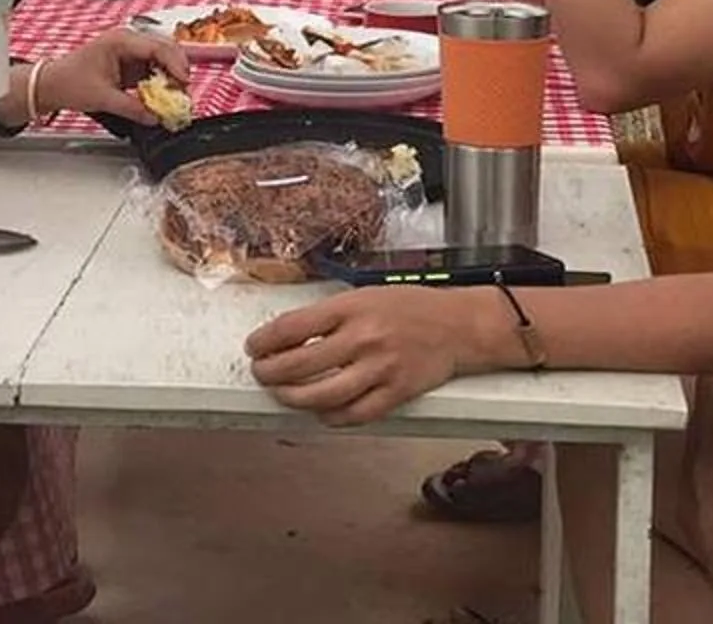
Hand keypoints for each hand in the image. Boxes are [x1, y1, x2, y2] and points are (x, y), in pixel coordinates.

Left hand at [34, 27, 191, 123]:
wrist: (51, 85)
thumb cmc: (69, 81)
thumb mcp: (103, 97)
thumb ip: (132, 108)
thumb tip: (154, 117)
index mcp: (120, 40)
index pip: (157, 47)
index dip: (175, 63)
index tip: (185, 81)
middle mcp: (127, 42)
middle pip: (165, 49)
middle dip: (178, 70)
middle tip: (184, 92)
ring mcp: (130, 52)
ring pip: (162, 60)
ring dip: (171, 77)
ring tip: (177, 97)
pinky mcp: (129, 65)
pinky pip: (153, 70)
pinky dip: (161, 83)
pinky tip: (164, 96)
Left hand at [244, 285, 502, 425]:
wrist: (458, 325)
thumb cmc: (410, 307)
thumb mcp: (365, 296)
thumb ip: (330, 316)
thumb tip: (286, 337)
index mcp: (352, 307)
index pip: (292, 327)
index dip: (265, 341)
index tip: (254, 347)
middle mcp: (364, 338)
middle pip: (300, 365)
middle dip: (270, 373)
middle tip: (261, 373)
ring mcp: (380, 369)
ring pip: (322, 396)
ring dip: (293, 398)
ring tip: (283, 394)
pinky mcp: (396, 393)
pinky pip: (354, 414)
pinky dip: (331, 417)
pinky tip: (321, 411)